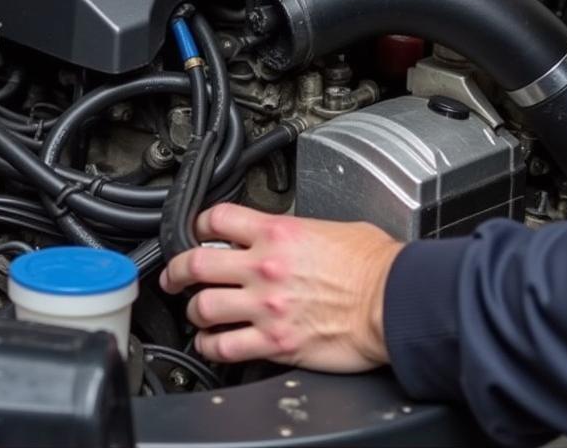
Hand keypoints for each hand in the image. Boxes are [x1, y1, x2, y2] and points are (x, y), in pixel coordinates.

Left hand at [159, 203, 403, 371]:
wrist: (392, 301)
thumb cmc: (375, 266)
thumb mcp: (334, 227)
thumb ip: (301, 230)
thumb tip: (290, 235)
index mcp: (279, 232)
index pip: (217, 219)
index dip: (200, 224)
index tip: (198, 232)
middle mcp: (264, 267)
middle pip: (195, 264)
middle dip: (177, 271)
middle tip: (173, 275)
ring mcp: (265, 307)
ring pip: (201, 308)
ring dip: (194, 311)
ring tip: (197, 312)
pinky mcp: (274, 343)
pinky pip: (223, 348)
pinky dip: (210, 345)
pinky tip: (212, 342)